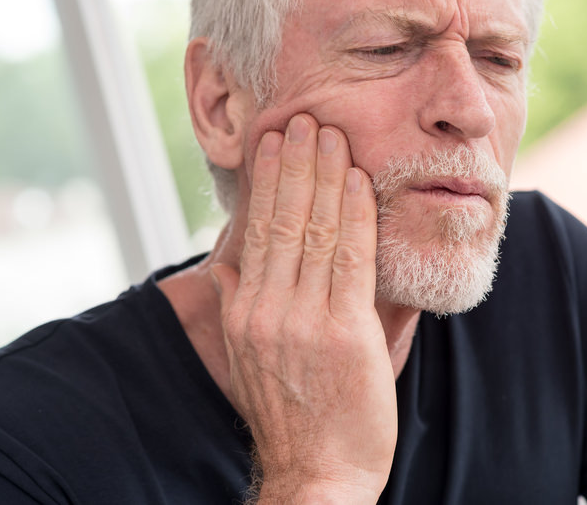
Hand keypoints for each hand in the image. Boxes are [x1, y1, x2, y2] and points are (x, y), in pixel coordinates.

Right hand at [211, 113, 395, 502]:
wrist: (317, 475)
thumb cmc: (291, 414)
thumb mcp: (249, 358)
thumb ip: (240, 305)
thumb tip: (229, 264)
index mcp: (245, 312)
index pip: (255, 231)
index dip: (267, 181)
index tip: (273, 141)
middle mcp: (266, 310)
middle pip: (280, 220)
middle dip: (294, 164)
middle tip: (303, 118)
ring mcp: (303, 320)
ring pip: (313, 230)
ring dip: (324, 175)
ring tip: (330, 133)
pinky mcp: (343, 333)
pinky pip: (348, 259)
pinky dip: (353, 214)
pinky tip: (358, 181)